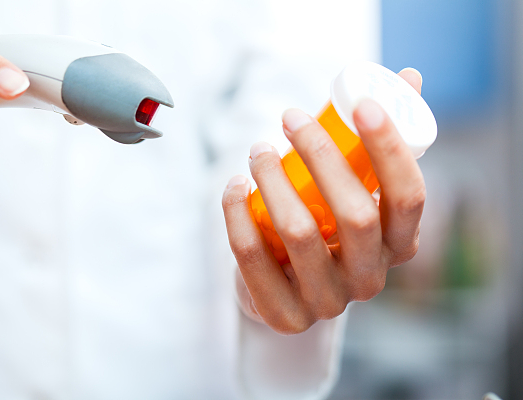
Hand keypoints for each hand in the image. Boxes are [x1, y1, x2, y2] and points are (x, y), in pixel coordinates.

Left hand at [222, 69, 424, 334]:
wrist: (290, 289)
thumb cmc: (328, 228)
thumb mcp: (358, 190)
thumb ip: (380, 139)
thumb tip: (407, 77)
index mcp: (398, 246)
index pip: (407, 197)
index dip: (389, 147)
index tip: (359, 103)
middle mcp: (369, 279)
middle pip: (354, 214)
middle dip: (321, 154)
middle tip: (290, 118)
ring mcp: (326, 302)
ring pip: (299, 232)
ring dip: (272, 178)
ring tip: (258, 149)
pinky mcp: (283, 313)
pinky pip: (252, 257)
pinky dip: (236, 212)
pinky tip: (233, 185)